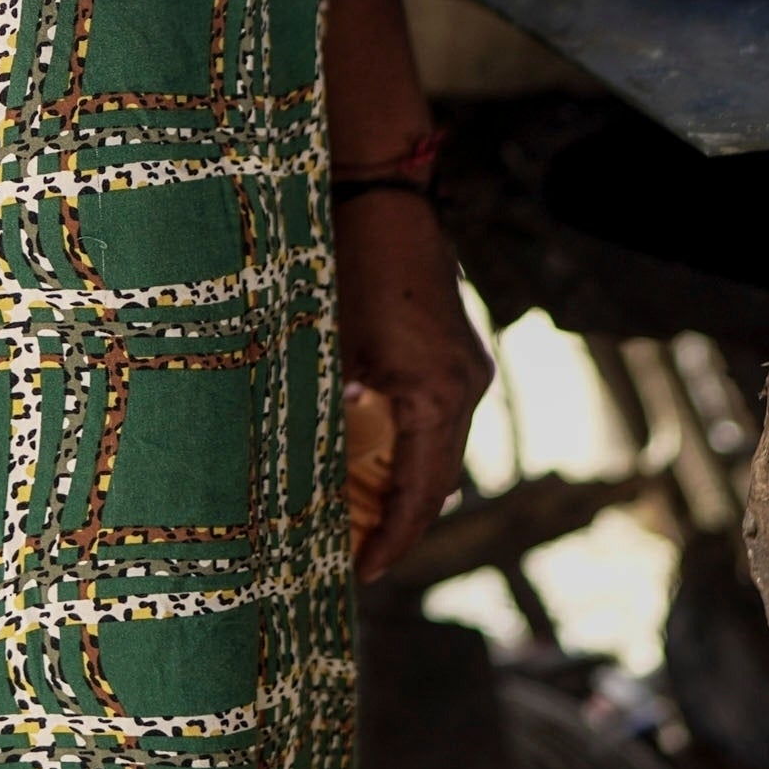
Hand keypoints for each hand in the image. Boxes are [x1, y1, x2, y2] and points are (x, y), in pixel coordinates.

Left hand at [334, 188, 488, 581]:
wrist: (379, 195)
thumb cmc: (345, 266)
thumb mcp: (327, 348)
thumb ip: (328, 413)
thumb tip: (302, 474)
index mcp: (437, 394)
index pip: (421, 490)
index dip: (395, 539)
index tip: (368, 573)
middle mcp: (465, 385)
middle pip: (437, 477)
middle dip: (398, 521)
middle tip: (357, 557)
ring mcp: (466, 366)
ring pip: (438, 448)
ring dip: (400, 482)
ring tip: (355, 517)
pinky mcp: (456, 351)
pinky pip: (437, 418)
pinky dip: (406, 445)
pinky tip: (366, 457)